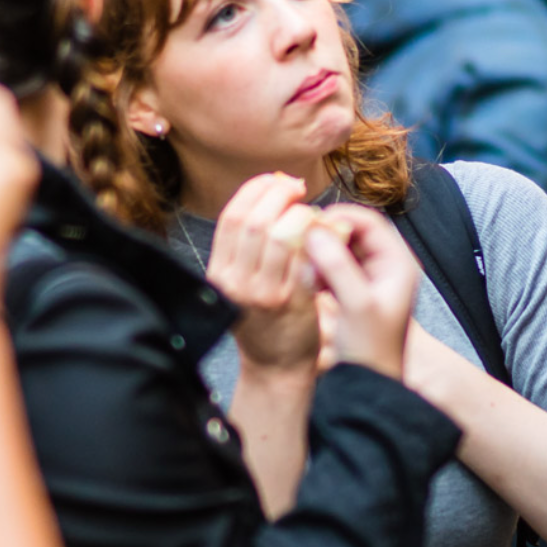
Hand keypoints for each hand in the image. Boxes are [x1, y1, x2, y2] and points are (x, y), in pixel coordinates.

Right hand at [208, 174, 319, 373]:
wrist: (277, 366)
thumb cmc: (265, 318)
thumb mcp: (240, 281)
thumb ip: (246, 246)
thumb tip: (267, 196)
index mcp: (219, 272)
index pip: (231, 217)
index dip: (255, 191)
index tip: (275, 181)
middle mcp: (234, 282)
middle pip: (255, 221)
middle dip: (280, 196)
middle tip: (298, 190)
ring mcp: (262, 293)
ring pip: (282, 235)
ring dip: (302, 216)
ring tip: (313, 215)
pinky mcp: (291, 302)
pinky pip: (305, 258)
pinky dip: (319, 239)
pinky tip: (327, 236)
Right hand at [302, 205, 420, 380]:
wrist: (368, 387)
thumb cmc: (370, 351)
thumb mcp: (356, 306)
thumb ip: (337, 266)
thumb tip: (315, 232)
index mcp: (398, 265)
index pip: (371, 221)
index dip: (341, 217)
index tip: (311, 223)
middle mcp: (387, 268)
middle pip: (355, 232)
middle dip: (328, 233)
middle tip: (301, 240)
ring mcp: (371, 280)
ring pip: (342, 249)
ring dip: (321, 251)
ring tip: (303, 262)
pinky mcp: (355, 292)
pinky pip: (335, 267)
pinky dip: (320, 267)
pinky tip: (308, 280)